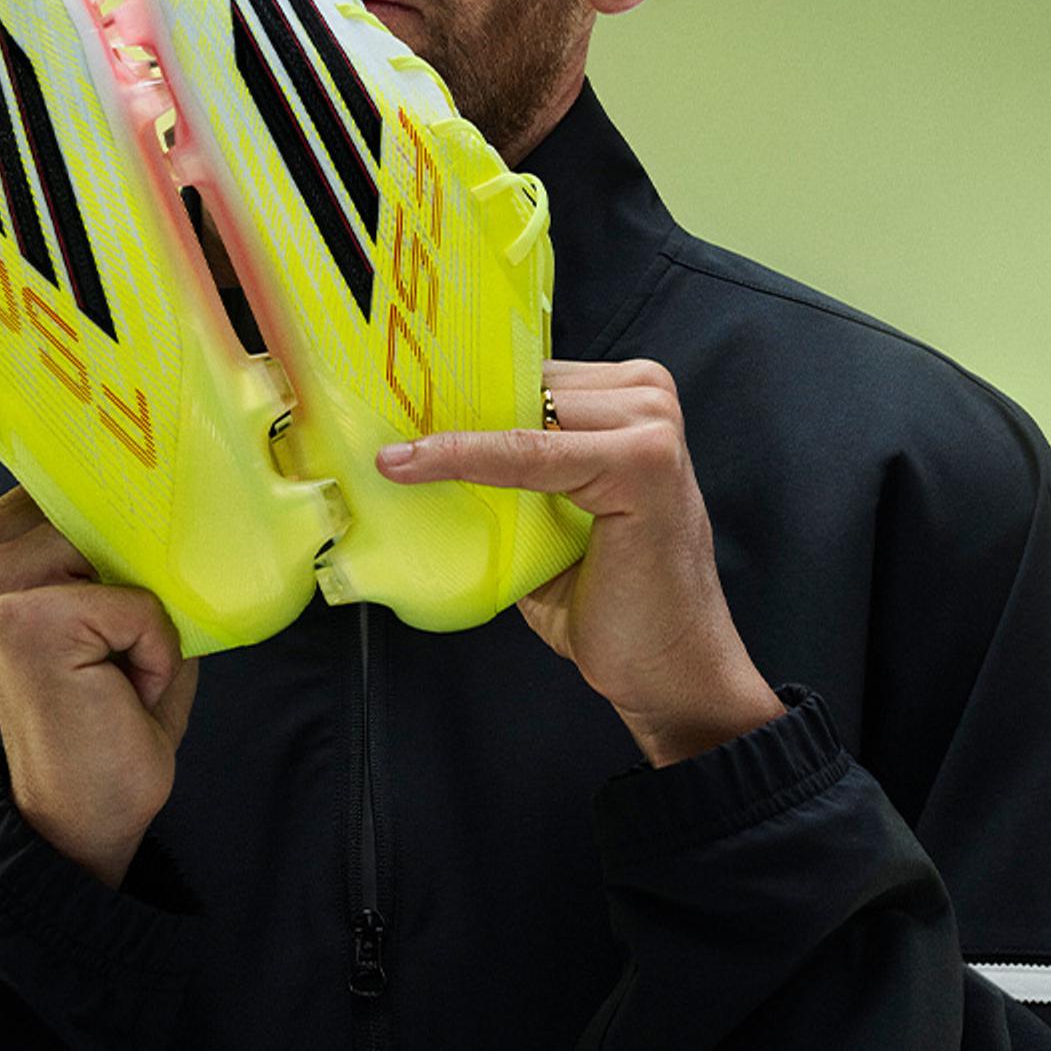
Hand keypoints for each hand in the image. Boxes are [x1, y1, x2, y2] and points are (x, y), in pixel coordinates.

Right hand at [0, 486, 198, 886]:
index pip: (82, 481)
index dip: (129, 522)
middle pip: (109, 512)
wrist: (82, 814)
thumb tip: (167, 500)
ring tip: (119, 671)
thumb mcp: (113, 607)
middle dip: (141, 579)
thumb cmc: (107, 709)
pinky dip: (155, 651)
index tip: (124, 582)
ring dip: (149, 618)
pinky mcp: (30, 621)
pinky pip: (139, 606)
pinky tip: (125, 692)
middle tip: (116, 652)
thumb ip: (121, 549)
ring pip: (125, 553)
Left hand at [375, 359, 782, 766]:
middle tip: (380, 428)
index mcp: (632, 402)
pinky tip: (411, 465)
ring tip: (394, 456)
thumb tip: (420, 448)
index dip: (459, 393)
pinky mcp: (643, 461)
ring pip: (522, 412)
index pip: (529, 376)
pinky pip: (528, 452)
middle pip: (524, 384)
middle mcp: (649, 400)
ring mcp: (653, 427)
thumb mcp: (551, 518)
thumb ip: (511, 474)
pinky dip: (466, 458)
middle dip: (451, 409)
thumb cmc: (613, 602)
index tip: (388, 401)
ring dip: (453, 434)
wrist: (670, 674)